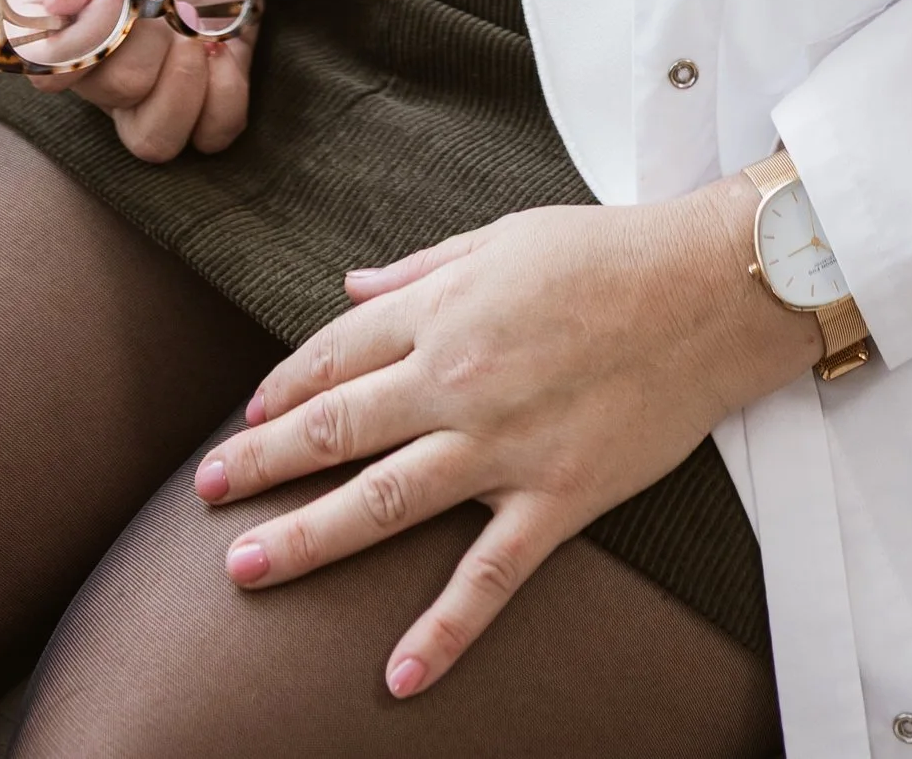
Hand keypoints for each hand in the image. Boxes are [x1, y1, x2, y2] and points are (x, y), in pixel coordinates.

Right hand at [15, 0, 281, 165]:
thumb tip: (62, 2)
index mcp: (44, 15)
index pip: (42, 67)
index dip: (86, 38)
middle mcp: (89, 60)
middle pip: (106, 95)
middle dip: (147, 40)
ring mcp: (146, 80)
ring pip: (151, 139)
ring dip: (184, 87)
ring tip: (196, 31)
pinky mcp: (201, 84)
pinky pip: (209, 133)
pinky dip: (225, 99)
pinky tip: (223, 49)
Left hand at [192, 179, 821, 697]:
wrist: (706, 290)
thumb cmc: (607, 251)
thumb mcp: (501, 237)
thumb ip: (419, 270)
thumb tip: (349, 289)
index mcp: (442, 311)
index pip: (334, 355)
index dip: (281, 389)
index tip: (245, 418)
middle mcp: (457, 380)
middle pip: (337, 429)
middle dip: (261, 464)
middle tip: (205, 495)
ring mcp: (504, 447)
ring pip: (384, 502)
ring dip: (308, 537)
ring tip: (245, 568)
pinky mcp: (557, 499)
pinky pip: (489, 576)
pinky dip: (443, 630)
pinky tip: (398, 675)